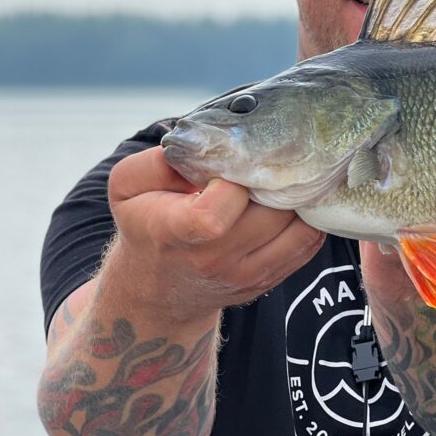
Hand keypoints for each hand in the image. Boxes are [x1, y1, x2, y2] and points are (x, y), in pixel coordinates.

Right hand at [106, 147, 324, 322]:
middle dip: (272, 182)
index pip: (217, 212)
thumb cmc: (146, 224)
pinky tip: (291, 200)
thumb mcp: (128, 188)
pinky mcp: (269, 279)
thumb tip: (197, 148)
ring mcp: (246, 275)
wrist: (158, 287)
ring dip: (296, 197)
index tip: (226, 170)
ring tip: (276, 181)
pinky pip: (308, 242)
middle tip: (262, 167)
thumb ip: (155, 163)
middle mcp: (214, 261)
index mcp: (175, 234)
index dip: (231, 182)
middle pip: (270, 214)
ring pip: (296, 226)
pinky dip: (307, 217)